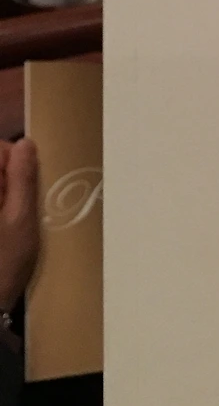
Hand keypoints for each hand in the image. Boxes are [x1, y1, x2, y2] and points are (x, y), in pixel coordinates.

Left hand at [0, 139, 38, 312]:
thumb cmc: (4, 262)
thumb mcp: (22, 218)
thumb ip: (22, 177)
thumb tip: (26, 143)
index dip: (15, 158)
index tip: (28, 181)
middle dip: (10, 178)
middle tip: (22, 204)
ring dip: (7, 195)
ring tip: (13, 220)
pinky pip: (2, 206)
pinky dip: (5, 211)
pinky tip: (5, 232)